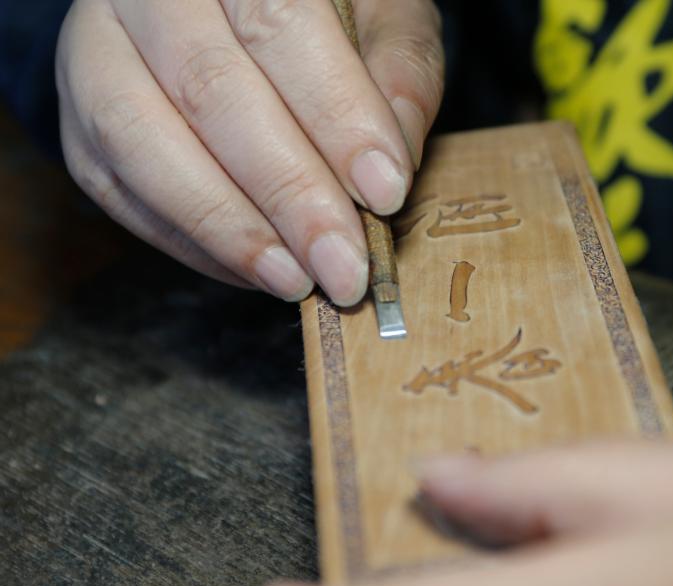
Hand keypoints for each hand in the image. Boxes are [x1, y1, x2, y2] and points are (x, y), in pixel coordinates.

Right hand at [56, 0, 442, 304]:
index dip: (334, 114)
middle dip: (286, 191)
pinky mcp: (79, 117)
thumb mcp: (385, 16)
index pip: (279, 24)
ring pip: (141, 140)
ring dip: (227, 225)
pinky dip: (189, 240)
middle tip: (343, 262)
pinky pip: (117, 186)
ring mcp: (95, 50)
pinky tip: (253, 268)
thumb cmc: (326, 15)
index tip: (384, 192)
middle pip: (210, 90)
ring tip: (295, 278)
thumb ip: (399, 72)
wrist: (236, 12)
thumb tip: (393, 164)